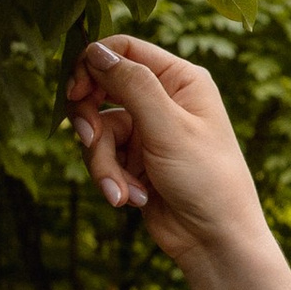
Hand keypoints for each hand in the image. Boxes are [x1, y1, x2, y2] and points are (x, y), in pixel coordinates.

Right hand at [61, 38, 277, 289]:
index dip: (93, 65)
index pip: (124, 49)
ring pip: (97, 129)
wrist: (215, 240)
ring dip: (103, 162)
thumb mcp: (168, 128)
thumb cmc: (207, 179)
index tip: (75, 92)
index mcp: (181, 79)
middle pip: (101, 87)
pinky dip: (111, 179)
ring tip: (121, 191)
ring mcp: (147, 129)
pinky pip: (103, 157)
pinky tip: (130, 201)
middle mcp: (163, 98)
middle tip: (87, 139)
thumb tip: (95, 51)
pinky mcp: (134, 159)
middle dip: (90, 119)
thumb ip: (132, 86)